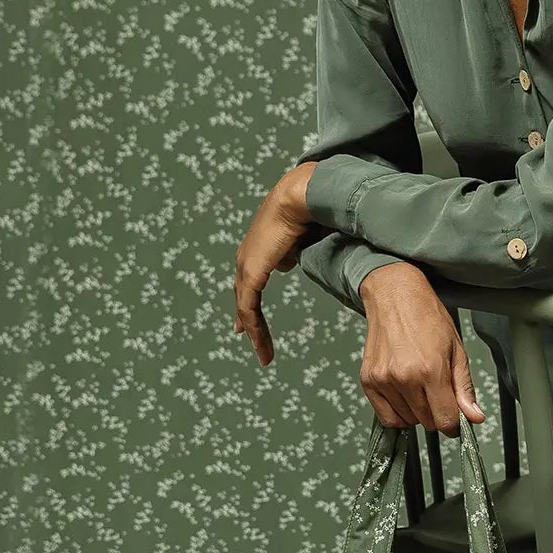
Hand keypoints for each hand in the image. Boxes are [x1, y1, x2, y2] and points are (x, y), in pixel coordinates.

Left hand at [232, 162, 317, 367]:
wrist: (300, 197)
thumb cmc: (308, 210)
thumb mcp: (301, 236)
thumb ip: (294, 250)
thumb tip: (290, 261)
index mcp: (257, 248)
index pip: (249, 281)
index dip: (249, 302)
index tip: (247, 321)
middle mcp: (246, 257)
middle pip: (243, 296)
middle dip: (246, 320)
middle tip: (247, 338)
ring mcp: (246, 265)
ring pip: (245, 307)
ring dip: (255, 332)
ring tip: (264, 354)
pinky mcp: (251, 273)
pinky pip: (249, 308)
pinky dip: (254, 328)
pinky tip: (259, 343)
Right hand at [357, 264, 486, 433]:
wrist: (395, 296)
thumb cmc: (427, 318)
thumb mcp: (456, 351)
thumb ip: (464, 388)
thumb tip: (474, 417)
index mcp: (430, 370)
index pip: (444, 420)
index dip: (454, 424)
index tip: (456, 417)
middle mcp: (403, 378)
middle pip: (426, 423)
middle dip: (437, 414)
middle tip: (438, 391)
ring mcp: (383, 380)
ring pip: (407, 421)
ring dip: (417, 412)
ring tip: (420, 386)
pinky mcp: (368, 381)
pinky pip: (386, 416)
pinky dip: (398, 413)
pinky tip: (405, 395)